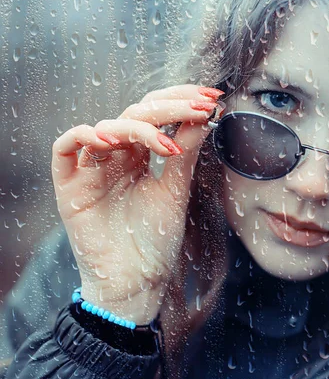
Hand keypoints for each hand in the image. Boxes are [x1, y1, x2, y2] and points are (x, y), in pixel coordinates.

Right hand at [51, 85, 222, 322]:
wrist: (136, 281)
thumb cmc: (155, 240)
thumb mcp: (176, 189)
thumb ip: (185, 152)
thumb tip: (207, 113)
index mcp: (139, 155)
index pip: (155, 113)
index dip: (180, 100)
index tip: (212, 97)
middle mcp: (115, 156)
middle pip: (136, 114)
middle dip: (170, 108)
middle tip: (200, 107)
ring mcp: (92, 168)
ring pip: (107, 127)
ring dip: (136, 126)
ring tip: (164, 143)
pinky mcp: (69, 186)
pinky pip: (65, 148)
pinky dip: (84, 137)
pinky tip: (112, 141)